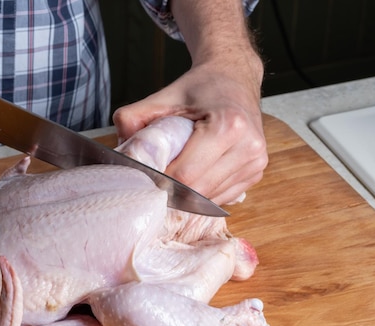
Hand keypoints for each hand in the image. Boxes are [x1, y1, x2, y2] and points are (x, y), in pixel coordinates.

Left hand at [113, 62, 267, 205]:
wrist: (234, 77)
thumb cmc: (200, 87)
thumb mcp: (164, 97)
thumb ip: (134, 120)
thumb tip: (118, 155)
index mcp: (228, 125)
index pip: (186, 175)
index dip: (160, 181)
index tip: (143, 178)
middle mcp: (248, 146)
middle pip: (198, 191)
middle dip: (172, 191)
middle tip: (153, 182)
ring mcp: (256, 162)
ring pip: (210, 198)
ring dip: (188, 195)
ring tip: (174, 175)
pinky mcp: (257, 172)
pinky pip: (222, 196)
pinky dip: (203, 193)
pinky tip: (194, 176)